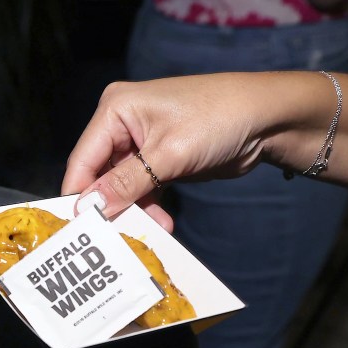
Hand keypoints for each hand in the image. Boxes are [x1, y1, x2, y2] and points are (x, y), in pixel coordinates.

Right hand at [60, 75, 273, 229]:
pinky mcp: (159, 159)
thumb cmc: (217, 119)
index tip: (80, 231)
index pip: (83, 159)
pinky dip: (149, 207)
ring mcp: (140, 142)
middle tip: (119, 237)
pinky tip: (163, 224)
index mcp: (115, 110)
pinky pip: (142, 189)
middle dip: (112, 207)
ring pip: (121, 187)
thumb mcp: (168, 154)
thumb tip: (88, 208)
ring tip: (153, 230)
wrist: (267, 118)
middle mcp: (122, 124)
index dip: (80, 196)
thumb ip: (126, 184)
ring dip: (135, 211)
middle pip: (100, 175)